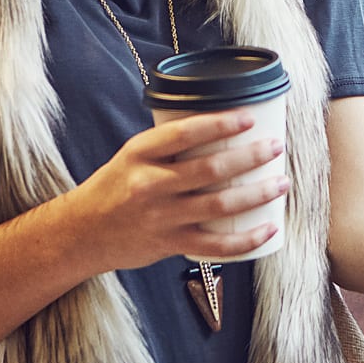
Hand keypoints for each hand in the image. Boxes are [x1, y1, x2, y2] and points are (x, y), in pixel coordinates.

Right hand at [61, 110, 287, 271]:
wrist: (82, 233)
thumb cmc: (117, 187)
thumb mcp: (134, 156)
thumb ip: (171, 145)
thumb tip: (224, 128)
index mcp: (140, 154)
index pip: (183, 133)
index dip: (219, 124)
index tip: (249, 117)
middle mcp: (149, 184)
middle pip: (209, 169)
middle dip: (250, 157)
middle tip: (276, 147)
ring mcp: (160, 217)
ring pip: (218, 205)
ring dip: (257, 193)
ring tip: (281, 182)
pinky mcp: (169, 244)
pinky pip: (214, 245)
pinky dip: (246, 239)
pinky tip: (268, 230)